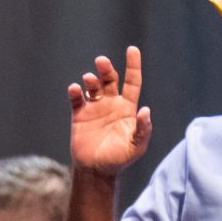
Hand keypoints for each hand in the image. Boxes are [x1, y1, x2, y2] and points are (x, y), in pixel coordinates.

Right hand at [68, 47, 152, 176]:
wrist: (96, 171)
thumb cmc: (119, 159)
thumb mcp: (136, 146)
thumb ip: (142, 129)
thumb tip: (146, 110)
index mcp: (127, 108)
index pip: (132, 82)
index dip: (133, 65)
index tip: (132, 49)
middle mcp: (111, 103)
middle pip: (110, 79)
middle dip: (106, 68)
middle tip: (101, 61)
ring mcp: (95, 107)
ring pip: (93, 86)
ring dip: (91, 79)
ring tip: (89, 80)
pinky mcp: (79, 114)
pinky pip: (77, 98)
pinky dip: (75, 91)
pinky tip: (75, 89)